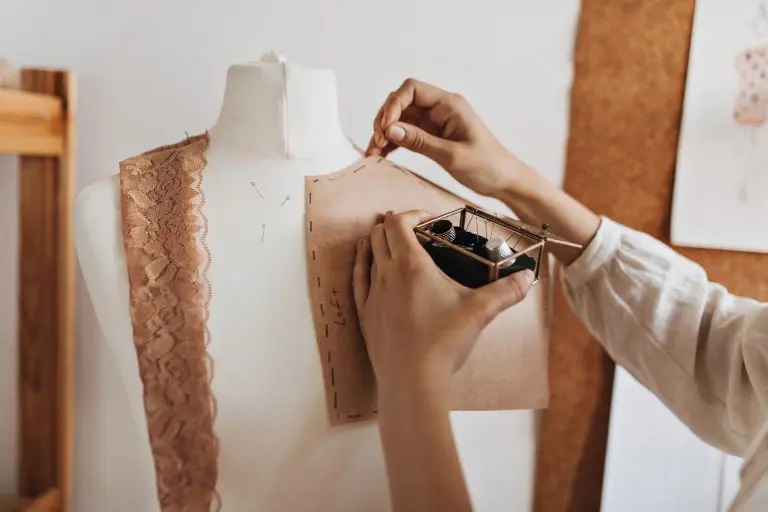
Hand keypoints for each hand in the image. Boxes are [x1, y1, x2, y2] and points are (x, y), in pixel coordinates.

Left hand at [352, 210, 535, 396]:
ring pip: (368, 255)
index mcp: (411, 266)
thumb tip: (527, 278)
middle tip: (417, 231)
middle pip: (379, 233)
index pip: (399, 222)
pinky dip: (362, 263)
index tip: (431, 220)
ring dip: (379, 242)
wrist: (412, 381)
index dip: (414, 213)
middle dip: (396, 225)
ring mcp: (372, 295)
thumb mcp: (480, 312)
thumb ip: (506, 292)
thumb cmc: (443, 343)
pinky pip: (358, 279)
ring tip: (393, 241)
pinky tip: (365, 260)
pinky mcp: (366, 316)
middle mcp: (386, 275)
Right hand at [366, 78, 534, 198]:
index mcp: (450, 105)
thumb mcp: (452, 156)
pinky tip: (383, 154)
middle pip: (402, 102)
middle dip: (385, 119)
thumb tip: (391, 130)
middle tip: (377, 142)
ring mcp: (436, 122)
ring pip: (401, 119)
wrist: (505, 181)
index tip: (385, 128)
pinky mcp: (433, 136)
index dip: (393, 105)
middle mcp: (441, 109)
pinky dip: (394, 142)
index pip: (412, 89)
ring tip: (374, 152)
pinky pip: (407, 133)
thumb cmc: (487, 166)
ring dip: (385, 133)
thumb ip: (420, 141)